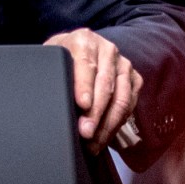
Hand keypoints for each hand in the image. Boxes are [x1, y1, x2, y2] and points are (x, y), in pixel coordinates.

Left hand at [45, 28, 141, 153]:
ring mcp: (123, 64)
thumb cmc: (62, 59)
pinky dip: (118, 123)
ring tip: (94, 143)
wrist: (79, 51)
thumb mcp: (51, 59)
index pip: (86, 64)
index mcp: (84, 40)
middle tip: (86, 133)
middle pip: (106, 85)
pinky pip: (130, 104)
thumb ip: (53, 71)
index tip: (82, 105)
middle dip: (96, 113)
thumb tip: (50, 95)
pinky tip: (104, 137)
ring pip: (121, 98)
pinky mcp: (133, 79)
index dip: (84, 86)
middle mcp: (108, 50)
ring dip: (108, 124)